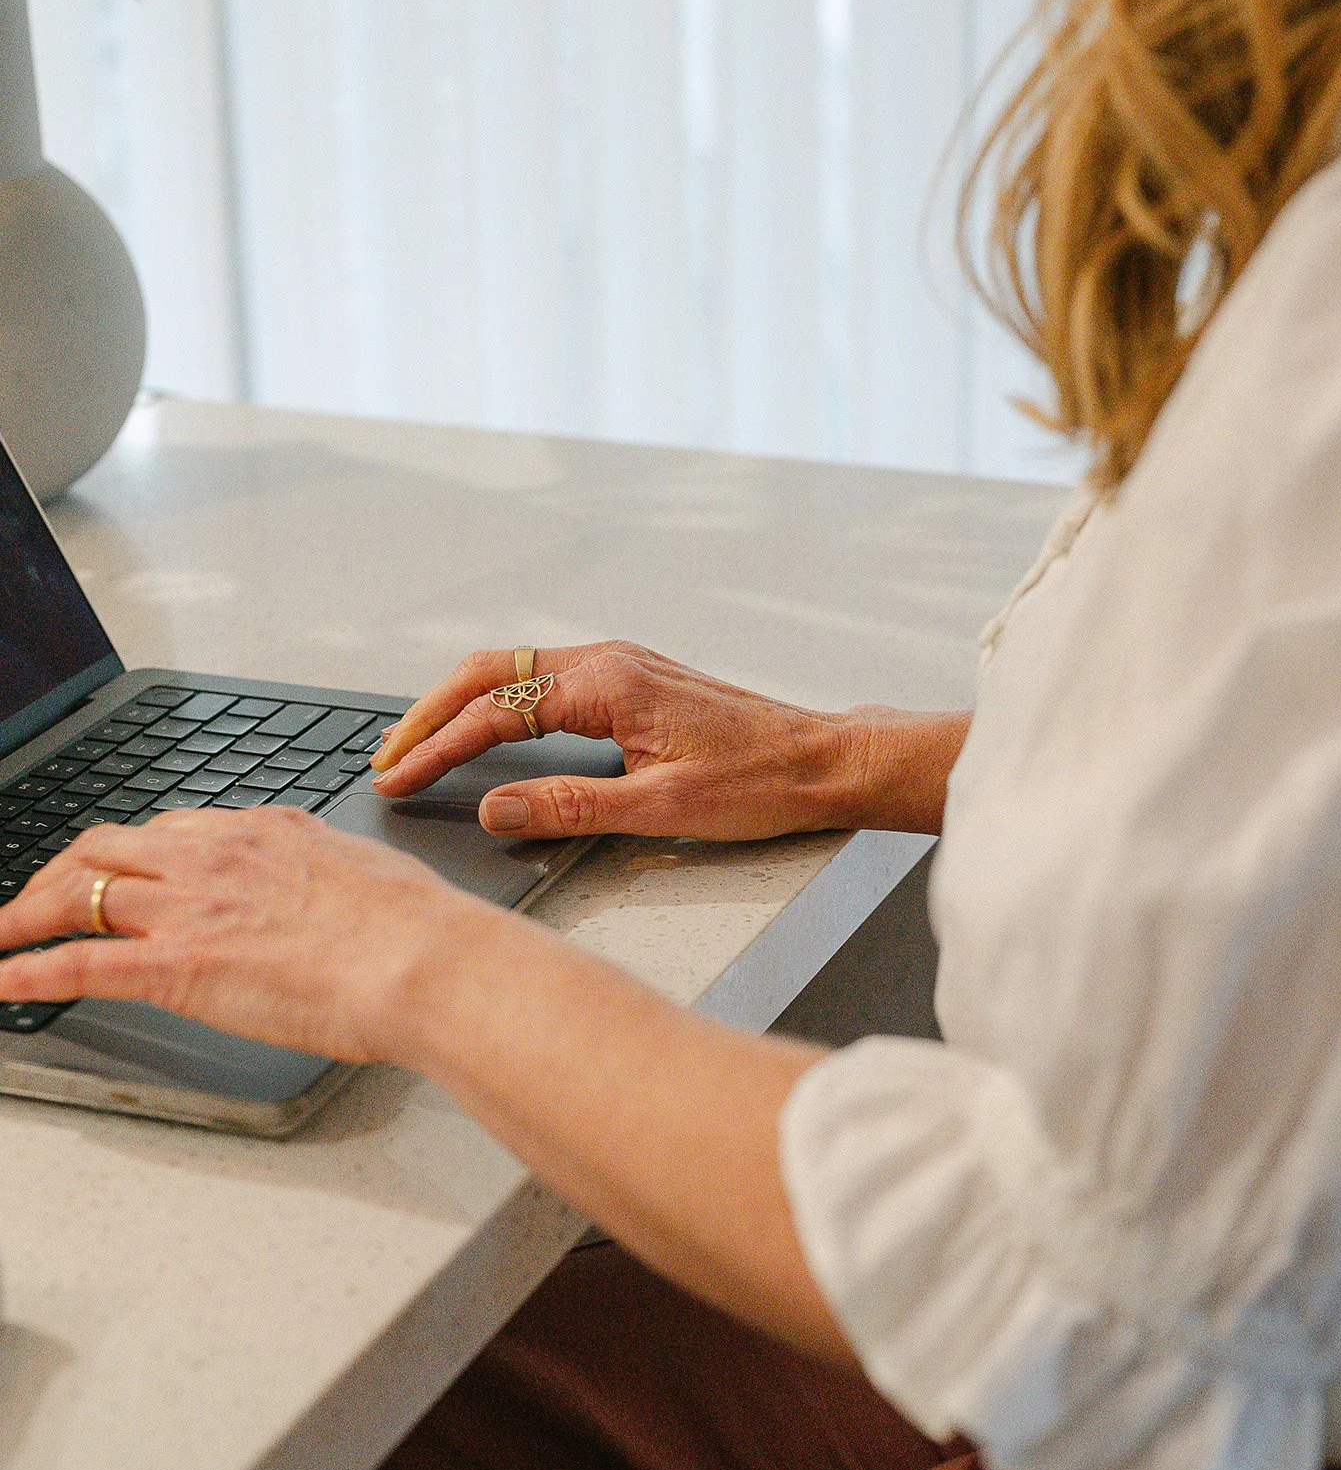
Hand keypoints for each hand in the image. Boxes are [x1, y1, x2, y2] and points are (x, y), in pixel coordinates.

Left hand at [0, 809, 484, 1063]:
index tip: (115, 873)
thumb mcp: (365, 870)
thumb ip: (327, 871)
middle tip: (35, 903)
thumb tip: (333, 883)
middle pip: (105, 849)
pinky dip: (27, 972)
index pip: (168, 831)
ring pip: (79, 895)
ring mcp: (189, 909)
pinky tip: (1, 982)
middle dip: (59, 875)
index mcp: (259, 833)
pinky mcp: (177, 965)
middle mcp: (212, 858)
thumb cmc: (414, 927)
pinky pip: (80, 965)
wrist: (422, 959)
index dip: (128, 856)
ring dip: (24, 915)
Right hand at [370, 642, 967, 839]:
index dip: (438, 747)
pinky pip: (544, 679)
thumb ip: (571, 808)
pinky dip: (500, 703)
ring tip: (420, 745)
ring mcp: (620, 665)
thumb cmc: (761, 783)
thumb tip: (496, 809)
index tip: (398, 779)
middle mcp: (609, 660)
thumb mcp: (660, 809)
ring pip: (515, 669)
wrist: (824, 761)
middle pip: (491, 671)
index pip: (497, 710)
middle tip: (388, 759)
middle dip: (431, 714)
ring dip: (462, 705)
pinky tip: (487, 731)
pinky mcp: (632, 681)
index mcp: (609, 683)